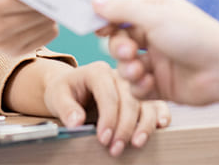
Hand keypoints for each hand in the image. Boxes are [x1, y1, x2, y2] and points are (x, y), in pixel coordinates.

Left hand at [41, 61, 169, 156]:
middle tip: (115, 148)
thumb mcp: (57, 96)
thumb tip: (76, 121)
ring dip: (144, 125)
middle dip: (124, 127)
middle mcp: (119, 75)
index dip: (108, 118)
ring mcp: (132, 85)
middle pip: (130, 99)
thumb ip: (65, 108)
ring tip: (136, 144)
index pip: (108, 93)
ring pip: (146, 102)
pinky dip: (160, 114)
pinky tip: (160, 127)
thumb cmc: (65, 90)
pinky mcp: (141, 96)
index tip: (103, 139)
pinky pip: (156, 102)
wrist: (72, 87)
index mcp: (98, 71)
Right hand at [93, 0, 218, 106]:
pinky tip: (148, 83)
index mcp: (156, 12)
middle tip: (126, 52)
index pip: (121, 13)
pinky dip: (138, 86)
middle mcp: (156, 35)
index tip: (95, 28)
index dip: (106, 20)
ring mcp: (159, 61)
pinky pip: (137, 87)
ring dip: (127, 68)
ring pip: (126, 65)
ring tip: (138, 70)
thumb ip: (121, 9)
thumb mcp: (154, 16)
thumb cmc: (196, 36)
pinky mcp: (162, 85)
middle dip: (118, 47)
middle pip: (120, 41)